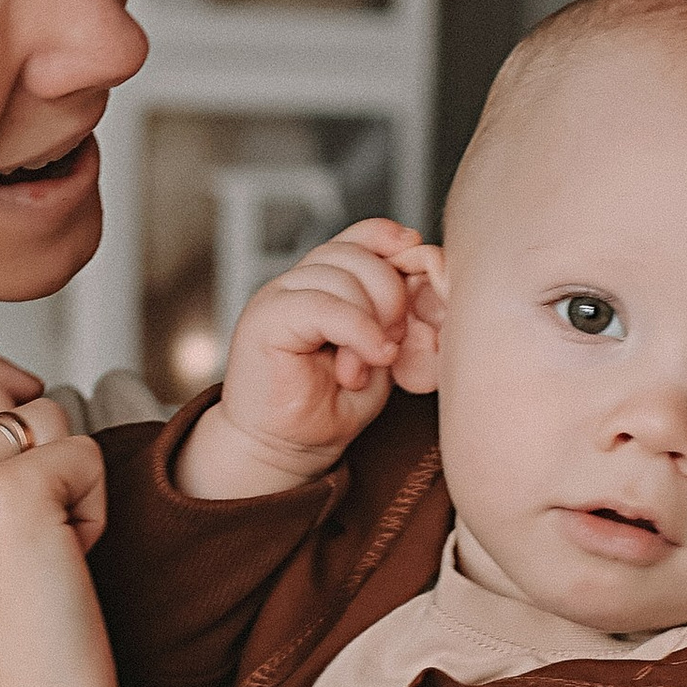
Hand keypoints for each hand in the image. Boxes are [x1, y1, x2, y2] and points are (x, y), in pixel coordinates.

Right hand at [179, 219, 445, 498]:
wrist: (284, 449)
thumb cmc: (331, 407)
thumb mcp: (378, 354)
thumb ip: (392, 317)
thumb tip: (420, 281)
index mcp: (323, 284)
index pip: (357, 237)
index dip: (388, 238)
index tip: (418, 252)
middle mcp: (298, 283)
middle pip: (356, 254)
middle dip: (390, 294)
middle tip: (393, 342)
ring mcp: (278, 296)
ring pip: (341, 276)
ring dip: (371, 320)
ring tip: (371, 362)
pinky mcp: (265, 318)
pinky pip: (323, 305)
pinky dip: (356, 330)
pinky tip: (367, 360)